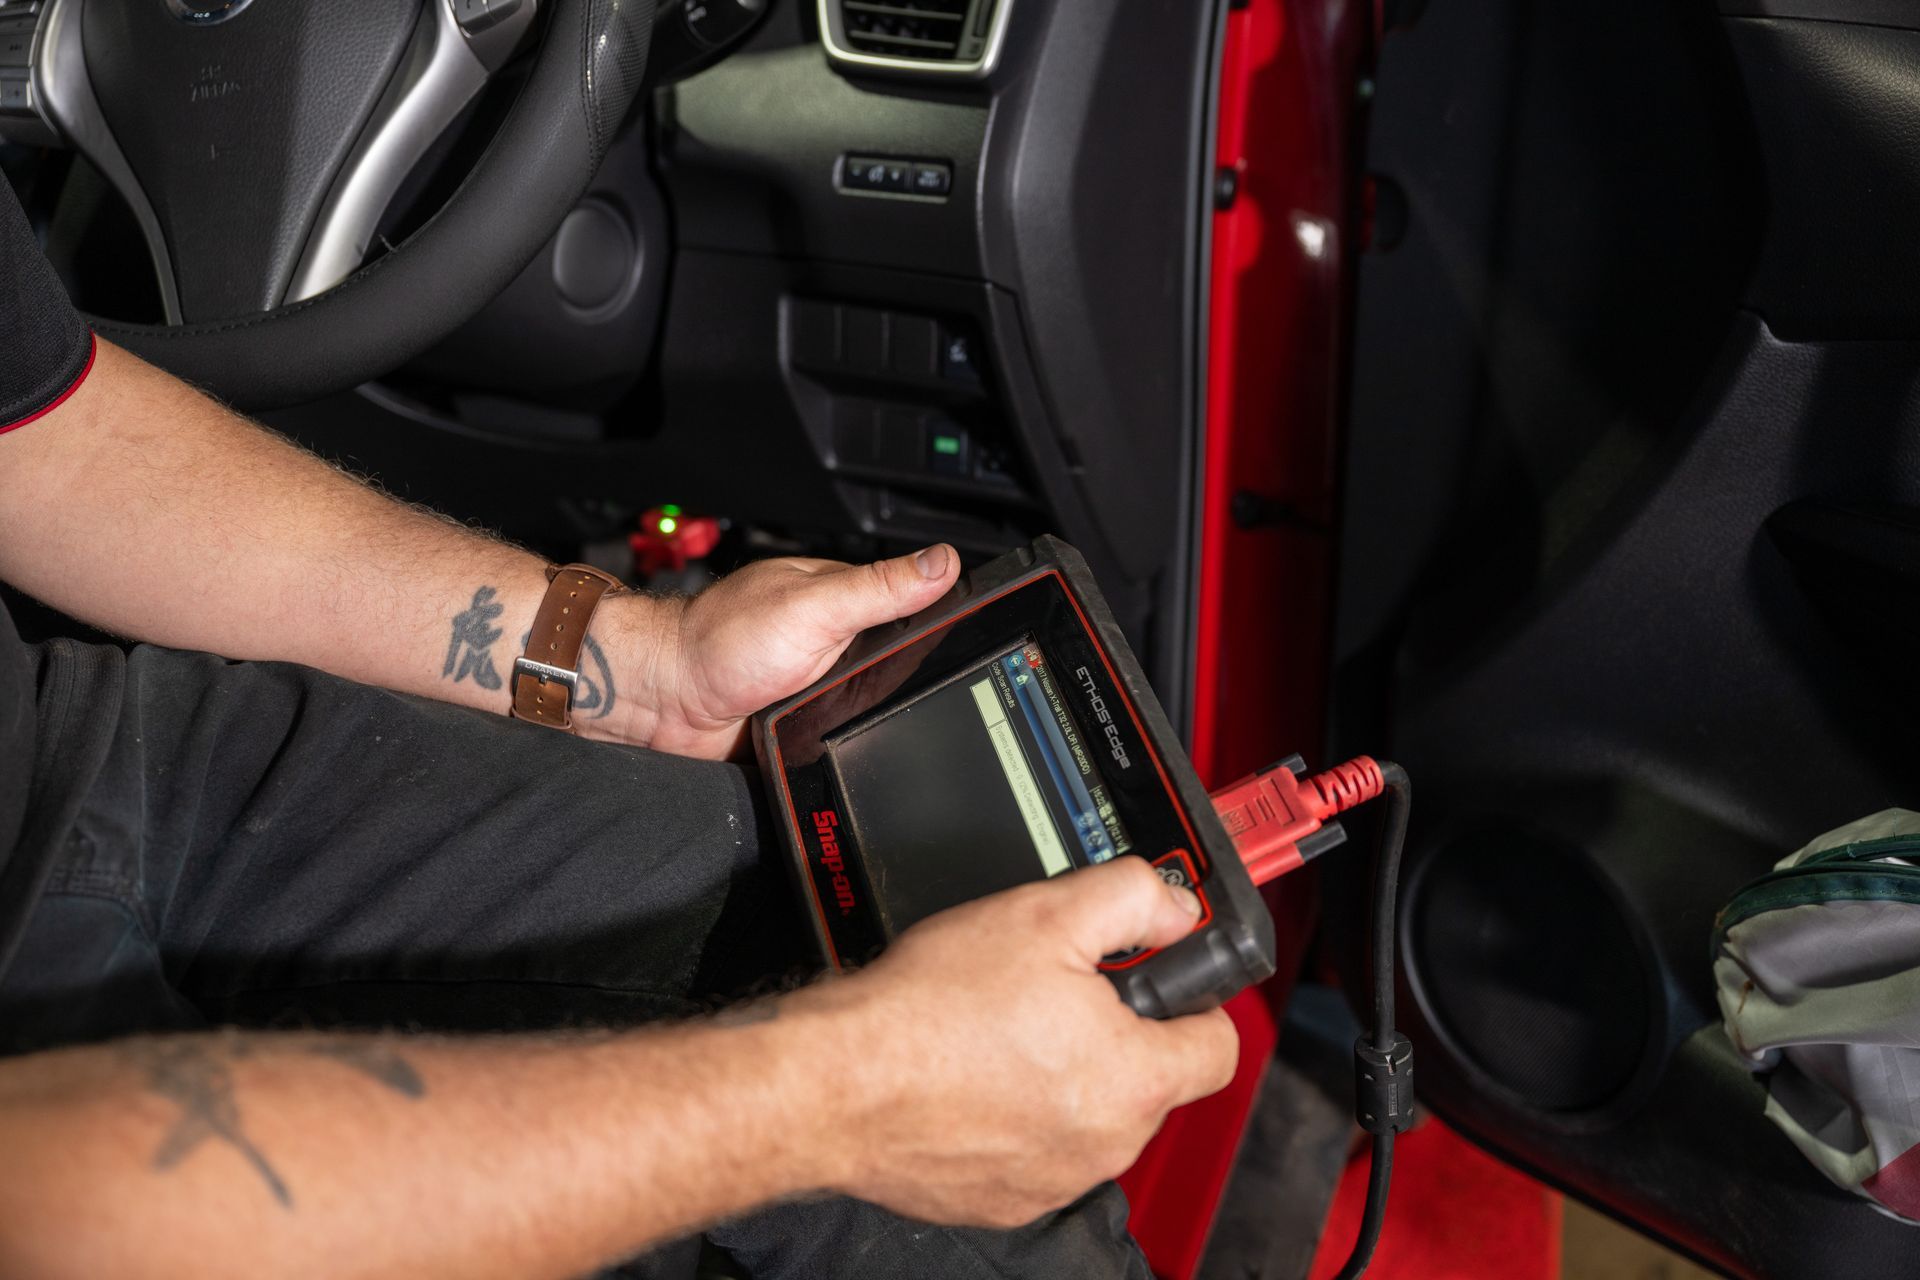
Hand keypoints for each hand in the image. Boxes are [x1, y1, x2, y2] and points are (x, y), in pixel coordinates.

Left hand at [628, 545, 960, 758]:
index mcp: (848, 600)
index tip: (983, 640)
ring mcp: (825, 685)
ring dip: (881, 723)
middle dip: (913, 687)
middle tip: (906, 696)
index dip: (952, 624)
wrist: (664, 702)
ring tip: (869, 724)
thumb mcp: (814, 606)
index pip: (920, 607)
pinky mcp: (810, 726)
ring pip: (881, 711)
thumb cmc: (720, 642)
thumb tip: (944, 562)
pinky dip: (850, 747)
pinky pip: (849, 742)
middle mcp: (840, 641)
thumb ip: (879, 587)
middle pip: (907, 667)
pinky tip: (851, 748)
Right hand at [799, 858, 1239, 1227]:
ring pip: (1090, 1115)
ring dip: (1064, 1075)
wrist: (836, 1084)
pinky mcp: (1003, 1201)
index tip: (1156, 978)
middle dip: (1114, 1033)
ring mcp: (1054, 1180)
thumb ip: (1131, 899)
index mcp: (1133, 1078)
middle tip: (1054, 990)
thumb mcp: (1044, 913)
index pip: (1217, 1047)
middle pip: (1148, 1079)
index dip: (1192, 999)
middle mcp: (1105, 1144)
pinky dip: (1017, 1115)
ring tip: (1002, 1029)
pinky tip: (973, 1075)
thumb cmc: (930, 1009)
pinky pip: (1037, 1150)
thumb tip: (1175, 907)